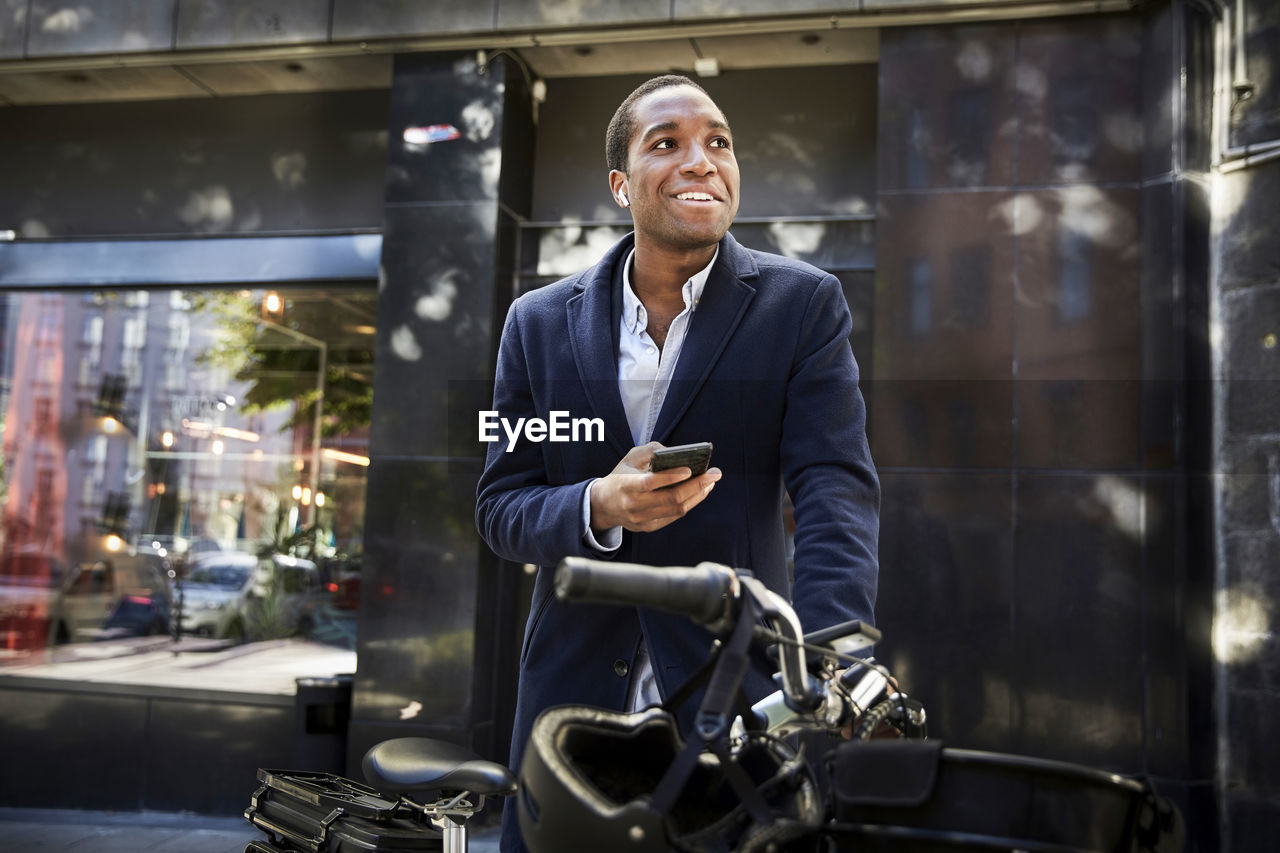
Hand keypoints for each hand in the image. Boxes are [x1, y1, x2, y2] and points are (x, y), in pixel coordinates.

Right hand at [590, 442, 721, 533]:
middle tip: (714, 473)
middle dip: (696, 485)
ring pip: (677, 509)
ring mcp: (642, 519)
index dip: (670, 477)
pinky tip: (700, 491)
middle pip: (670, 499)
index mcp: (625, 486)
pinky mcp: (650, 527)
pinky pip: (675, 516)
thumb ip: (651, 451)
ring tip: (711, 481)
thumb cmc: (620, 476)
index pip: (649, 483)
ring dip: (698, 494)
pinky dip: (690, 502)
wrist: (603, 505)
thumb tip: (677, 453)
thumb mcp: (629, 458)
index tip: (690, 468)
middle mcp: (633, 506)